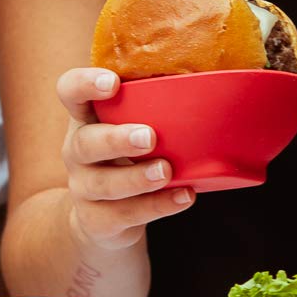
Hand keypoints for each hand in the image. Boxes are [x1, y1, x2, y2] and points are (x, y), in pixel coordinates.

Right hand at [56, 67, 193, 250]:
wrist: (104, 217)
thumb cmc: (129, 156)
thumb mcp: (134, 126)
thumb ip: (158, 105)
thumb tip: (226, 77)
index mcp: (87, 117)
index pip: (70, 91)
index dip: (84, 84)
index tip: (112, 83)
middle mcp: (78, 150)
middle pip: (85, 142)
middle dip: (116, 139)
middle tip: (149, 137)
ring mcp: (84, 187)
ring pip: (104, 183)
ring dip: (137, 177)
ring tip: (166, 171)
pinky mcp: (97, 219)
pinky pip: (124, 214)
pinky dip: (156, 206)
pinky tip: (183, 196)